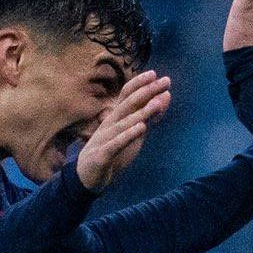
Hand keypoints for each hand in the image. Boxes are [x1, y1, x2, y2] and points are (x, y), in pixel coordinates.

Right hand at [74, 70, 171, 191]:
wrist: (87, 177)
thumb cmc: (112, 152)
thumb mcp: (134, 132)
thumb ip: (148, 116)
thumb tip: (165, 96)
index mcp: (116, 117)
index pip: (126, 95)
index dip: (140, 84)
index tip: (156, 74)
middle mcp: (109, 124)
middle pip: (128, 104)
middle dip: (146, 92)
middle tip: (164, 81)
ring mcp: (105, 139)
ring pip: (124, 123)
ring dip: (141, 113)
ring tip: (157, 103)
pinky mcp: (102, 156)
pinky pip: (116, 144)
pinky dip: (128, 135)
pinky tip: (141, 128)